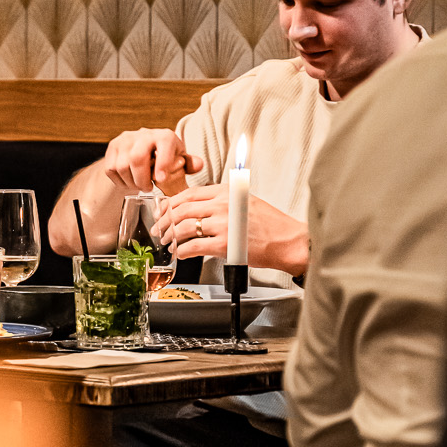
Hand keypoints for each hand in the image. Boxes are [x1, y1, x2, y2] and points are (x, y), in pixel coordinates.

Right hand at [102, 127, 198, 196]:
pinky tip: (129, 182)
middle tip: (148, 189)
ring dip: (131, 182)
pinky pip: (110, 169)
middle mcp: (144, 134)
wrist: (144, 148)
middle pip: (136, 158)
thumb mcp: (180, 161)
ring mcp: (126, 139)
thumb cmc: (166, 157)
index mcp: (164, 136)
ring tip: (140, 185)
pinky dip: (120, 181)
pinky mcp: (113, 146)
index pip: (163, 145)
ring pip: (121, 166)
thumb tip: (199, 165)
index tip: (161, 179)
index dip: (162, 163)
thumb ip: (189, 165)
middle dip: (142, 179)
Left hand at [154, 186, 309, 276]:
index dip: (171, 203)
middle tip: (159, 229)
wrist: (288, 241)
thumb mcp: (246, 201)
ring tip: (168, 243)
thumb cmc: (271, 225)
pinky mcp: (224, 244)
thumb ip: (224, 200)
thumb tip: (201, 205)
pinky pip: (193, 246)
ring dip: (171, 237)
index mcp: (227, 192)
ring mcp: (223, 224)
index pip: (189, 193)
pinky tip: (180, 254)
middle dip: (165, 220)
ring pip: (184, 227)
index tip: (163, 211)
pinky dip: (182, 251)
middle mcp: (223, 205)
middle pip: (182, 209)